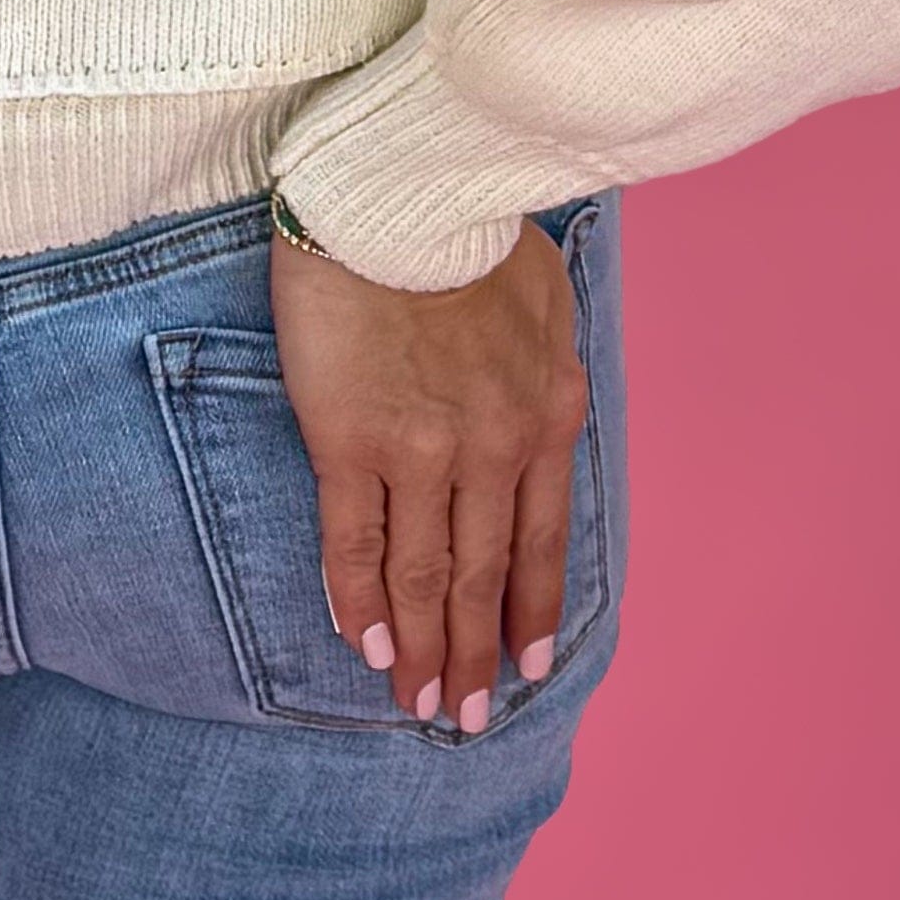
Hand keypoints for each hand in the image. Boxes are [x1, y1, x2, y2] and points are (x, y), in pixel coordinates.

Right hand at [270, 218, 587, 733]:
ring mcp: (422, 451)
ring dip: (422, 645)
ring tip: (417, 699)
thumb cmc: (469, 220)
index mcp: (547, 413)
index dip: (531, 610)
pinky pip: (355, 541)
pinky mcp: (352, 440)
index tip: (526, 666)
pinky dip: (359, 599)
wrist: (399, 185)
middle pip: (485, 574)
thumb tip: (544, 387)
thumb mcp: (545, 293)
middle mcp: (494, 447)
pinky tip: (363, 641)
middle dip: (476, 653)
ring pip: (425, 573)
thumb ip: (547, 356)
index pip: (541, 539)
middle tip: (465, 714)